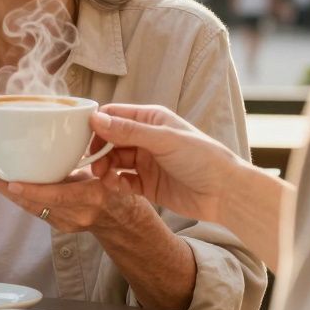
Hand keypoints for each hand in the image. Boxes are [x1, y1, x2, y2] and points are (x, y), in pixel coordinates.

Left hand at [0, 161, 140, 234]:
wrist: (124, 220)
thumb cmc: (116, 185)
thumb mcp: (105, 166)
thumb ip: (85, 152)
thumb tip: (63, 124)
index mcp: (93, 195)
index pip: (58, 195)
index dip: (33, 191)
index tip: (12, 183)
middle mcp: (78, 213)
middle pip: (37, 204)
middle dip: (9, 189)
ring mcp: (68, 223)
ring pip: (33, 208)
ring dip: (10, 194)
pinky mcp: (60, 225)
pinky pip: (36, 210)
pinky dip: (21, 197)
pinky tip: (6, 184)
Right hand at [89, 104, 243, 222]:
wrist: (226, 193)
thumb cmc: (203, 158)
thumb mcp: (164, 139)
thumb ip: (129, 131)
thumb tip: (95, 119)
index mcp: (151, 120)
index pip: (114, 116)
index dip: (97, 125)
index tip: (83, 138)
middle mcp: (147, 139)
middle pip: (110, 140)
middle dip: (99, 151)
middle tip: (94, 164)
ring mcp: (147, 162)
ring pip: (114, 162)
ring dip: (105, 168)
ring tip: (104, 177)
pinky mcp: (148, 184)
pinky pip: (123, 181)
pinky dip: (116, 184)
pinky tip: (117, 187)